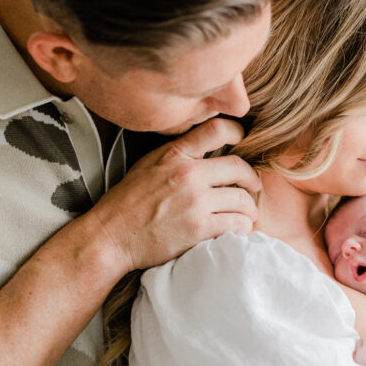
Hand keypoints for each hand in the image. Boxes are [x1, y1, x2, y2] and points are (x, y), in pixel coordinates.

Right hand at [91, 117, 260, 273]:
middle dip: (252, 179)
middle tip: (253, 187)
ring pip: (242, 200)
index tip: (243, 141)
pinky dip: (241, 228)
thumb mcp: (148, 165)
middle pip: (239, 168)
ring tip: (246, 215)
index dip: (237, 132)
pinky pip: (235, 225)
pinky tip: (236, 230)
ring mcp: (195, 203)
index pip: (216, 129)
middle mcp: (188, 175)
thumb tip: (207, 150)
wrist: (112, 236)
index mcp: (174, 154)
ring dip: (248, 210)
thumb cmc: (127, 202)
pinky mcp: (199, 229)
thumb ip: (177, 155)